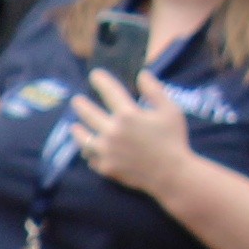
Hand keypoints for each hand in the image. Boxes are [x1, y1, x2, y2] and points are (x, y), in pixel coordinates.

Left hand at [73, 68, 198, 199]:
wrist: (172, 174)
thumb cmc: (173, 139)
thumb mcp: (170, 111)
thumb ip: (155, 91)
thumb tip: (142, 74)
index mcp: (128, 115)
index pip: (109, 92)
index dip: (101, 81)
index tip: (94, 74)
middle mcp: (112, 131)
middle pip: (88, 114)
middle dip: (80, 105)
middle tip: (76, 101)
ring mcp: (106, 151)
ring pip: (83, 138)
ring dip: (78, 131)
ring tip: (75, 127)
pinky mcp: (105, 167)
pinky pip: (91, 158)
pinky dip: (89, 153)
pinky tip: (88, 149)